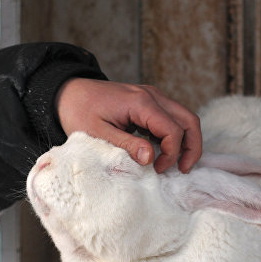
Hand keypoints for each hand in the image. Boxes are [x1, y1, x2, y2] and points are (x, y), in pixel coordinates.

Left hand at [55, 78, 201, 172]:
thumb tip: (150, 158)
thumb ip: (126, 145)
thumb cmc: (79, 111)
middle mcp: (152, 95)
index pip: (173, 130)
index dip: (171, 153)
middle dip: (192, 147)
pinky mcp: (148, 100)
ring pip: (184, 117)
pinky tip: (162, 151)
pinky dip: (174, 134)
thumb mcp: (98, 133)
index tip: (157, 169)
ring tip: (176, 163)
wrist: (68, 92)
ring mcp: (152, 96)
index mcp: (141, 102)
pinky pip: (171, 116)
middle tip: (184, 169)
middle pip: (189, 120)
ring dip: (186, 140)